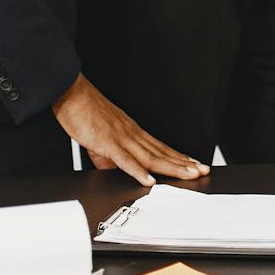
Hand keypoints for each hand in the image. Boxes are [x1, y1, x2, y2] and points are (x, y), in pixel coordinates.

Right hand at [50, 73, 206, 186]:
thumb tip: (118, 173)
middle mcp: (132, 134)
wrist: (71, 94)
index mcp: (132, 132)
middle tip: (203, 170)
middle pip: (162, 152)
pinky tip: (150, 180)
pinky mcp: (108, 142)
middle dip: (184, 163)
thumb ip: (110, 160)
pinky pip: (125, 159)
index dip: (178, 157)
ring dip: (172, 167)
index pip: (160, 147)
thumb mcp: (101, 141)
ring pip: (151, 156)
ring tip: (190, 174)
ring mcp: (122, 137)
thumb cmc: (85, 113)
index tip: (193, 164)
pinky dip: (138, 171)